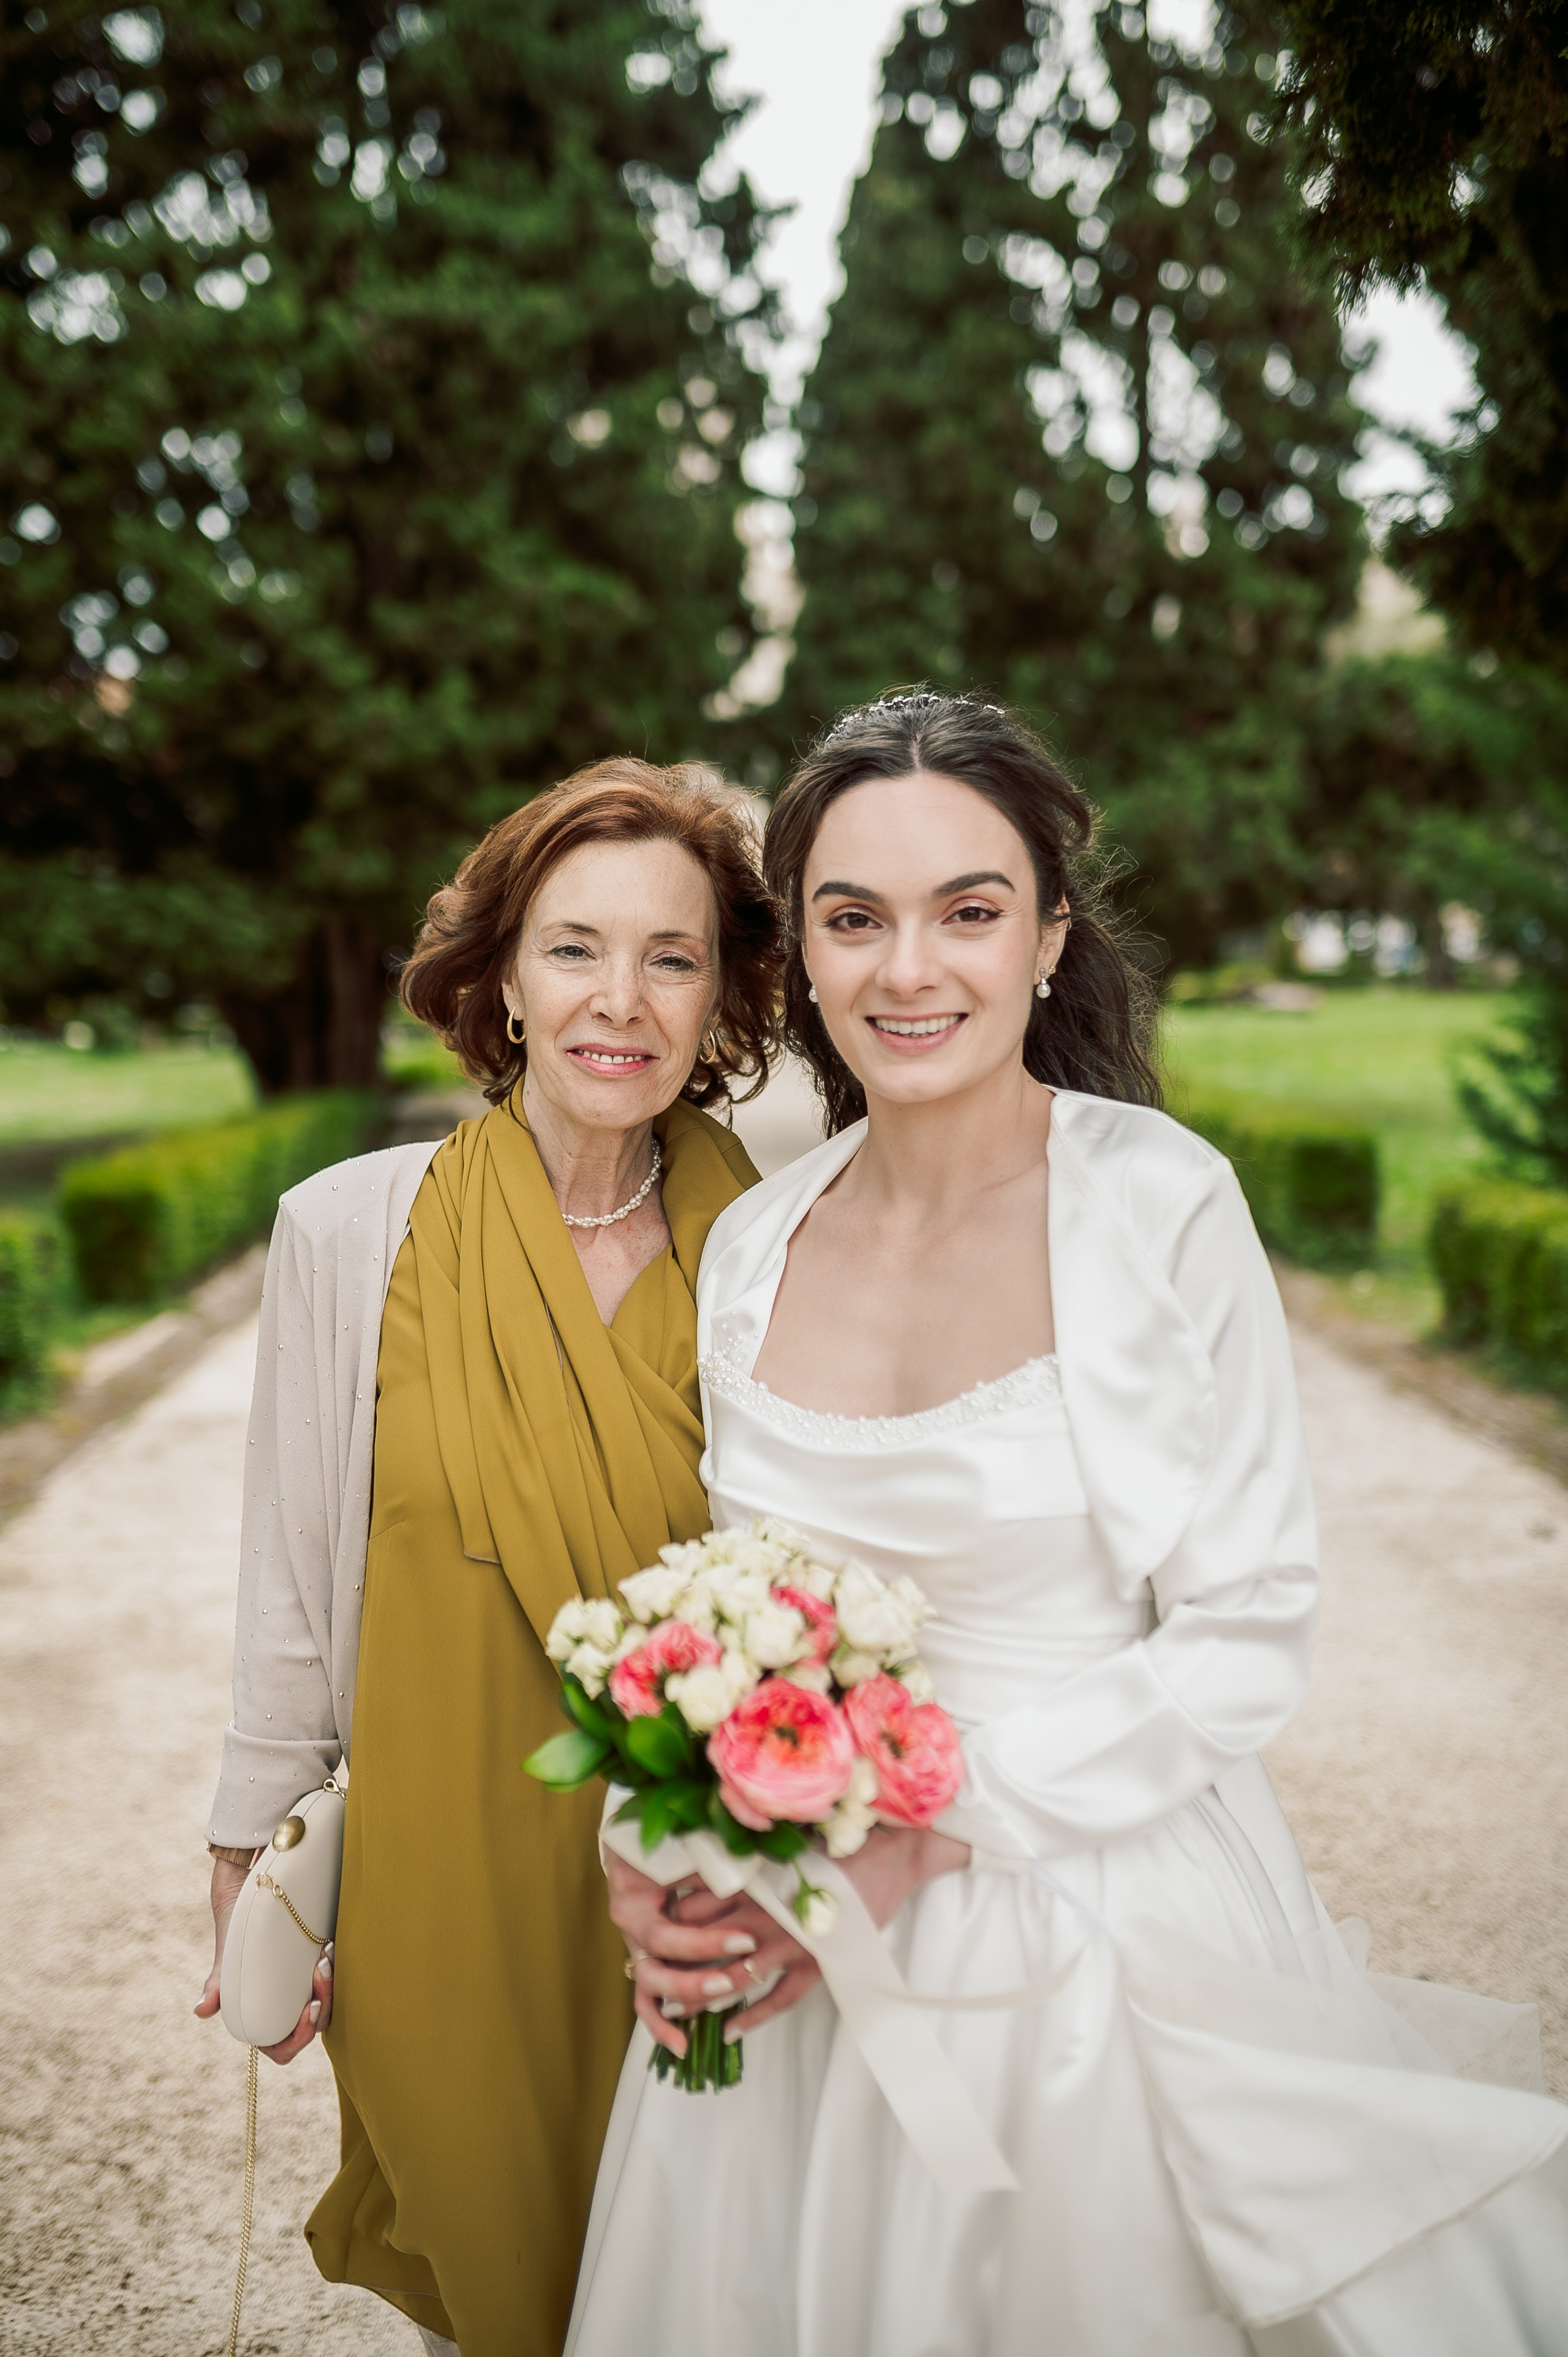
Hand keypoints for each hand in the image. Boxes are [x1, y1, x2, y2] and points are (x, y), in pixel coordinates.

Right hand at [194, 1856, 334, 2063]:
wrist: (248, 1887)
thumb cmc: (234, 1926)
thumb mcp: (228, 1956)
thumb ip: (218, 1985)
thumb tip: (201, 2011)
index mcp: (263, 2015)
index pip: (282, 2048)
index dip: (297, 2039)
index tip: (308, 2010)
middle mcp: (287, 2003)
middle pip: (311, 2027)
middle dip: (322, 2005)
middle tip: (321, 1974)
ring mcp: (304, 1984)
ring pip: (327, 2004)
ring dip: (331, 1986)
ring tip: (325, 1957)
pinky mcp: (318, 1962)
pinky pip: (337, 1978)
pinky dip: (335, 1970)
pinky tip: (331, 1948)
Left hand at [604, 1825, 970, 2055]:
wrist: (891, 1856)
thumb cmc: (836, 1843)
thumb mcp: (782, 1844)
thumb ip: (746, 1857)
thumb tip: (706, 1859)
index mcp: (752, 1880)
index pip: (693, 1906)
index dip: (669, 1923)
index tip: (651, 1934)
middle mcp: (764, 1913)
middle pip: (705, 1946)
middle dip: (677, 1964)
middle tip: (653, 1980)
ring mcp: (791, 1942)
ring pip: (735, 1977)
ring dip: (704, 1996)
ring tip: (678, 2012)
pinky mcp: (817, 1963)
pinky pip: (779, 1999)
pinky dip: (753, 2017)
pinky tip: (731, 2030)